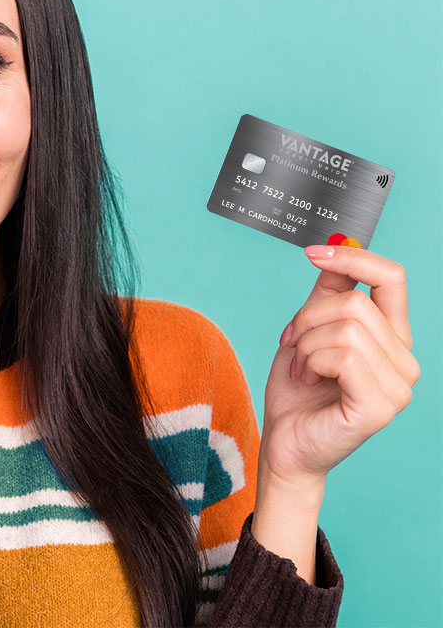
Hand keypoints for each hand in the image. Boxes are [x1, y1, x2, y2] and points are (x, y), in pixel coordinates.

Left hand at [258, 244, 418, 488]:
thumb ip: (327, 293)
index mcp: (390, 336)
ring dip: (306, 344)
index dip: (351, 258)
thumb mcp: (308, 330)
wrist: (284, 442)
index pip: (391, 278)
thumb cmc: (297, 391)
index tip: (312, 253)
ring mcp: (399, 385)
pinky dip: (311, 362)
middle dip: (308, 318)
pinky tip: (307, 379)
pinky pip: (343, 356)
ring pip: (347, 328)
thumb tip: (335, 246)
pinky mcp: (382, 406)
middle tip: (291, 343)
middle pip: (355, 302)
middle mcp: (404, 359)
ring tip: (301, 368)